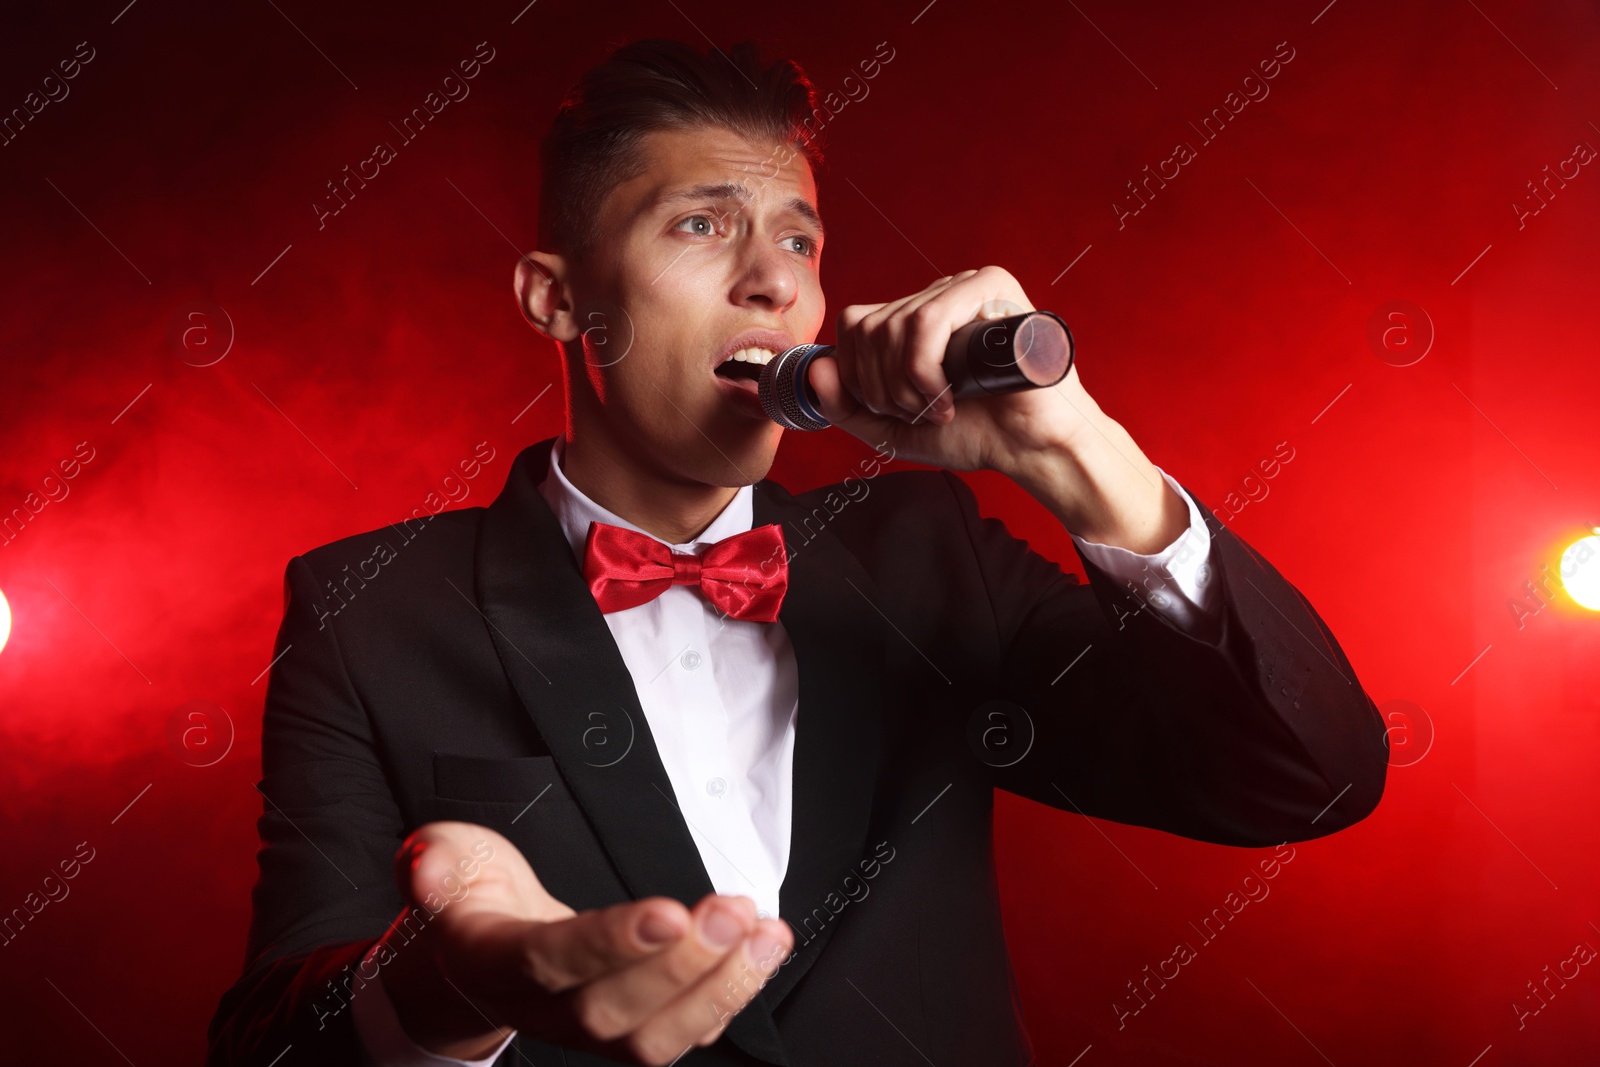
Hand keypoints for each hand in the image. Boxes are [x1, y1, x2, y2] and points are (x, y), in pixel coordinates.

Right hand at [375, 821, 793, 1064]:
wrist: (475, 952)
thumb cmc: (470, 896)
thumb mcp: (442, 859)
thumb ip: (433, 860)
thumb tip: (425, 867)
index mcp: (493, 961)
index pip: (553, 962)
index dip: (611, 944)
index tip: (669, 912)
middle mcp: (542, 1010)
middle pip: (613, 1011)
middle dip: (681, 964)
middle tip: (730, 912)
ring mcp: (589, 1029)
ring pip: (655, 1039)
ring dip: (722, 987)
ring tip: (764, 932)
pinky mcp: (631, 1029)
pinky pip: (685, 1031)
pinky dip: (733, 993)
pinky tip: (765, 947)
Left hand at [809, 265, 1187, 551]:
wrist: (1030, 448)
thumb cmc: (974, 433)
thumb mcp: (891, 427)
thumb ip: (845, 405)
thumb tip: (815, 367)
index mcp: (915, 317)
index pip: (855, 323)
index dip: (858, 374)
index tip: (891, 409)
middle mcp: (937, 296)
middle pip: (868, 327)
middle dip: (882, 387)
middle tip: (919, 413)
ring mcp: (963, 288)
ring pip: (894, 326)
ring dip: (906, 386)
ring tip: (938, 409)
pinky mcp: (990, 288)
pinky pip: (927, 322)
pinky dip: (925, 371)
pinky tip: (950, 397)